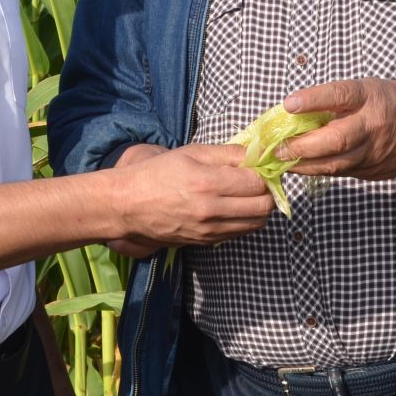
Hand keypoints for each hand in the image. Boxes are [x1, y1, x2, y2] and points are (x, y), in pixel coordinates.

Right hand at [111, 143, 271, 251]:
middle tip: (260, 181)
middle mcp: (212, 210)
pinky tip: (236, 207)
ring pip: (256, 223)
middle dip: (268, 192)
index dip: (264, 172)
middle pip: (263, 206)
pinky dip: (246, 220)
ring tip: (249, 194)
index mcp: (208, 183)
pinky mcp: (206, 242)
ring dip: (260, 208)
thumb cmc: (157, 174)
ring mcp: (210, 230)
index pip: (257, 182)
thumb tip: (256, 154)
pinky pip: (240, 233)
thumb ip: (227, 154)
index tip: (261, 166)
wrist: (127, 206)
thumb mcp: (191, 153)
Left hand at [278, 78, 395, 179]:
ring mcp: (371, 152)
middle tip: (276, 146)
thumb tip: (292, 111)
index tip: (289, 104)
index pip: (340, 95)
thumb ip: (333, 99)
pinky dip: (314, 169)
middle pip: (336, 139)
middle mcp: (372, 126)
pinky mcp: (369, 171)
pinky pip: (337, 172)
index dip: (314, 99)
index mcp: (369, 97)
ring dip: (303, 164)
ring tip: (279, 160)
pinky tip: (297, 166)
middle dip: (302, 145)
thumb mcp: (363, 89)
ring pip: (334, 163)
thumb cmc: (384, 102)